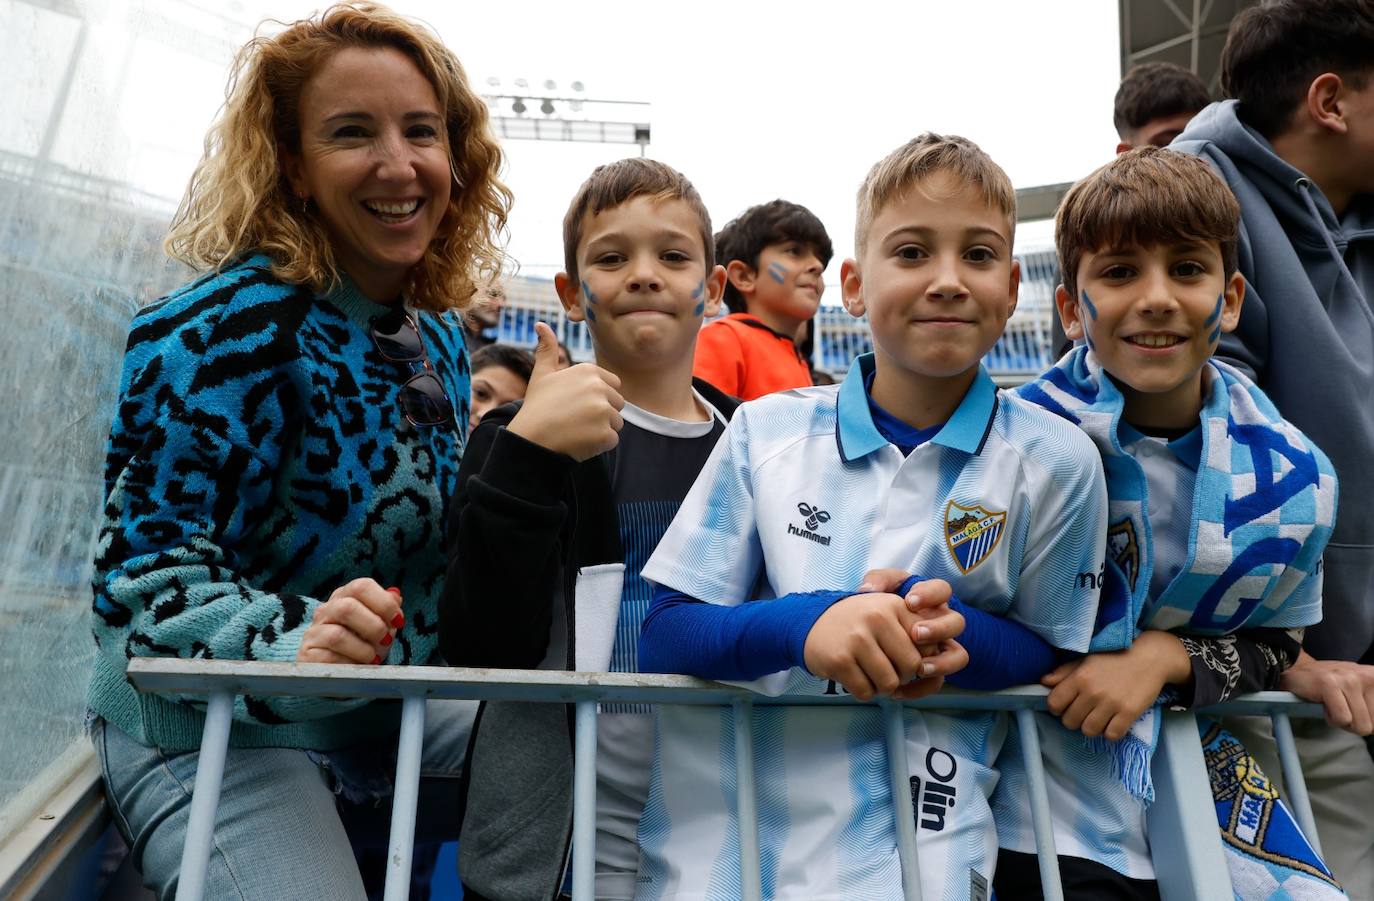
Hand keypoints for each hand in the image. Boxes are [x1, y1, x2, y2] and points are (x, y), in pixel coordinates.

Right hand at [297, 579, 402, 664]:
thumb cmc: (363, 644)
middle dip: (374, 627)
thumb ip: (387, 608)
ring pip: (338, 636)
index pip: (361, 586)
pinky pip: (330, 659)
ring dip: (363, 650)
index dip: (384, 603)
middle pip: (347, 608)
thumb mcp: (380, 625)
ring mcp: (314, 632)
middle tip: (385, 641)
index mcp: (345, 596)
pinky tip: (355, 667)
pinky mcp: (307, 655)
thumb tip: (394, 595)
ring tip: (372, 658)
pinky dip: (350, 665)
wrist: (341, 671)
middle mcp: (326, 610)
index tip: (398, 621)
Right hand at [506, 322, 623, 460]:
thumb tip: (540, 324)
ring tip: (577, 430)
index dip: (598, 397)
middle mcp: (599, 387)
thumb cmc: (537, 406)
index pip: (613, 386)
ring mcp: (603, 411)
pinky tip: (579, 441)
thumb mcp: (542, 374)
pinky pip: (612, 440)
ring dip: (600, 430)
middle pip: (617, 404)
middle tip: (575, 419)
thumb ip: (547, 349)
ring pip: (616, 422)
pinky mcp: (605, 433)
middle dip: (601, 414)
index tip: (577, 404)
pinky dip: (598, 445)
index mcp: (589, 371)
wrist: (530, 438)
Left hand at [854, 569, 967, 698]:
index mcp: (931, 600)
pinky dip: (920, 689)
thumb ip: (877, 581)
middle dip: (939, 629)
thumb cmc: (879, 608)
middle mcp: (941, 624)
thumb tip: (868, 588)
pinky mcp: (933, 671)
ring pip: (958, 656)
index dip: (931, 595)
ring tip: (920, 668)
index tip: (910, 601)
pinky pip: (937, 682)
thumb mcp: (879, 589)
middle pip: (957, 623)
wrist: (871, 636)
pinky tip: (898, 690)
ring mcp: (941, 648)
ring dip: (941, 663)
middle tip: (917, 633)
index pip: (942, 590)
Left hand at [1042, 631, 1188, 740]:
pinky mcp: (1129, 713)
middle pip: (1069, 721)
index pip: (1054, 704)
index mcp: (1079, 677)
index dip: (1056, 707)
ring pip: (1088, 731)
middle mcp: (1092, 692)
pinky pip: (1111, 735)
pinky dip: (1110, 732)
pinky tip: (1112, 722)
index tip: (1065, 705)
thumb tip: (1044, 682)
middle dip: (1073, 719)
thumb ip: (1063, 672)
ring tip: (1097, 717)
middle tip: (1083, 712)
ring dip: (1091, 727)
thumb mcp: (1086, 659)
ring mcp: (1111, 704)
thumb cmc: (1114, 657)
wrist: (1149, 657)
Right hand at [1280, 651, 1373, 734]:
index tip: (1354, 709)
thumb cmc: (1330, 683)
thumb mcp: (1361, 689)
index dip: (1366, 720)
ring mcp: (1350, 679)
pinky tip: (1324, 703)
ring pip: (1360, 725)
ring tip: (1333, 704)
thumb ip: (1372, 704)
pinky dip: (1331, 718)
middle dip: (1355, 723)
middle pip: (1373, 726)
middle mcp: (1369, 676)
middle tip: (1341, 707)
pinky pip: (1342, 719)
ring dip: (1342, 721)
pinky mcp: (1330, 685)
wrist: (1298, 668)